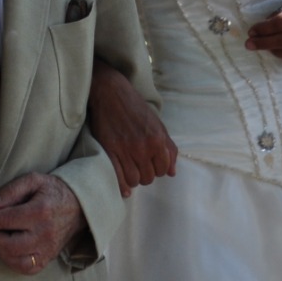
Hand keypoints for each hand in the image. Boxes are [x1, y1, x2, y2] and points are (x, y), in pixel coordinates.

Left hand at [0, 173, 84, 274]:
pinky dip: (12, 261)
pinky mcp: (48, 259)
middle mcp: (44, 233)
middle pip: (9, 244)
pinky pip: (26, 268)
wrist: (78, 206)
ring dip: (0, 250)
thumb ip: (12, 189)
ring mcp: (47, 249)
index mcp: (40, 211)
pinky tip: (9, 249)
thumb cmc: (53, 191)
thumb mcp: (34, 180)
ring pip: (16, 259)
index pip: (7, 220)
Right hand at [88, 62, 176, 196]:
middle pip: (149, 177)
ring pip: (134, 180)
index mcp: (157, 140)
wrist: (111, 93)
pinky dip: (122, 186)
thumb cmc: (136, 107)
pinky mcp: (109, 151)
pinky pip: (118, 178)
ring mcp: (125, 150)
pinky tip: (124, 187)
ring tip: (131, 170)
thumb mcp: (158, 124)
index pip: (164, 170)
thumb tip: (172, 173)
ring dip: (133, 178)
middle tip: (139, 165)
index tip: (151, 164)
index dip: (158, 169)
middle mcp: (143, 147)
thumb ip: (169, 148)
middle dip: (146, 174)